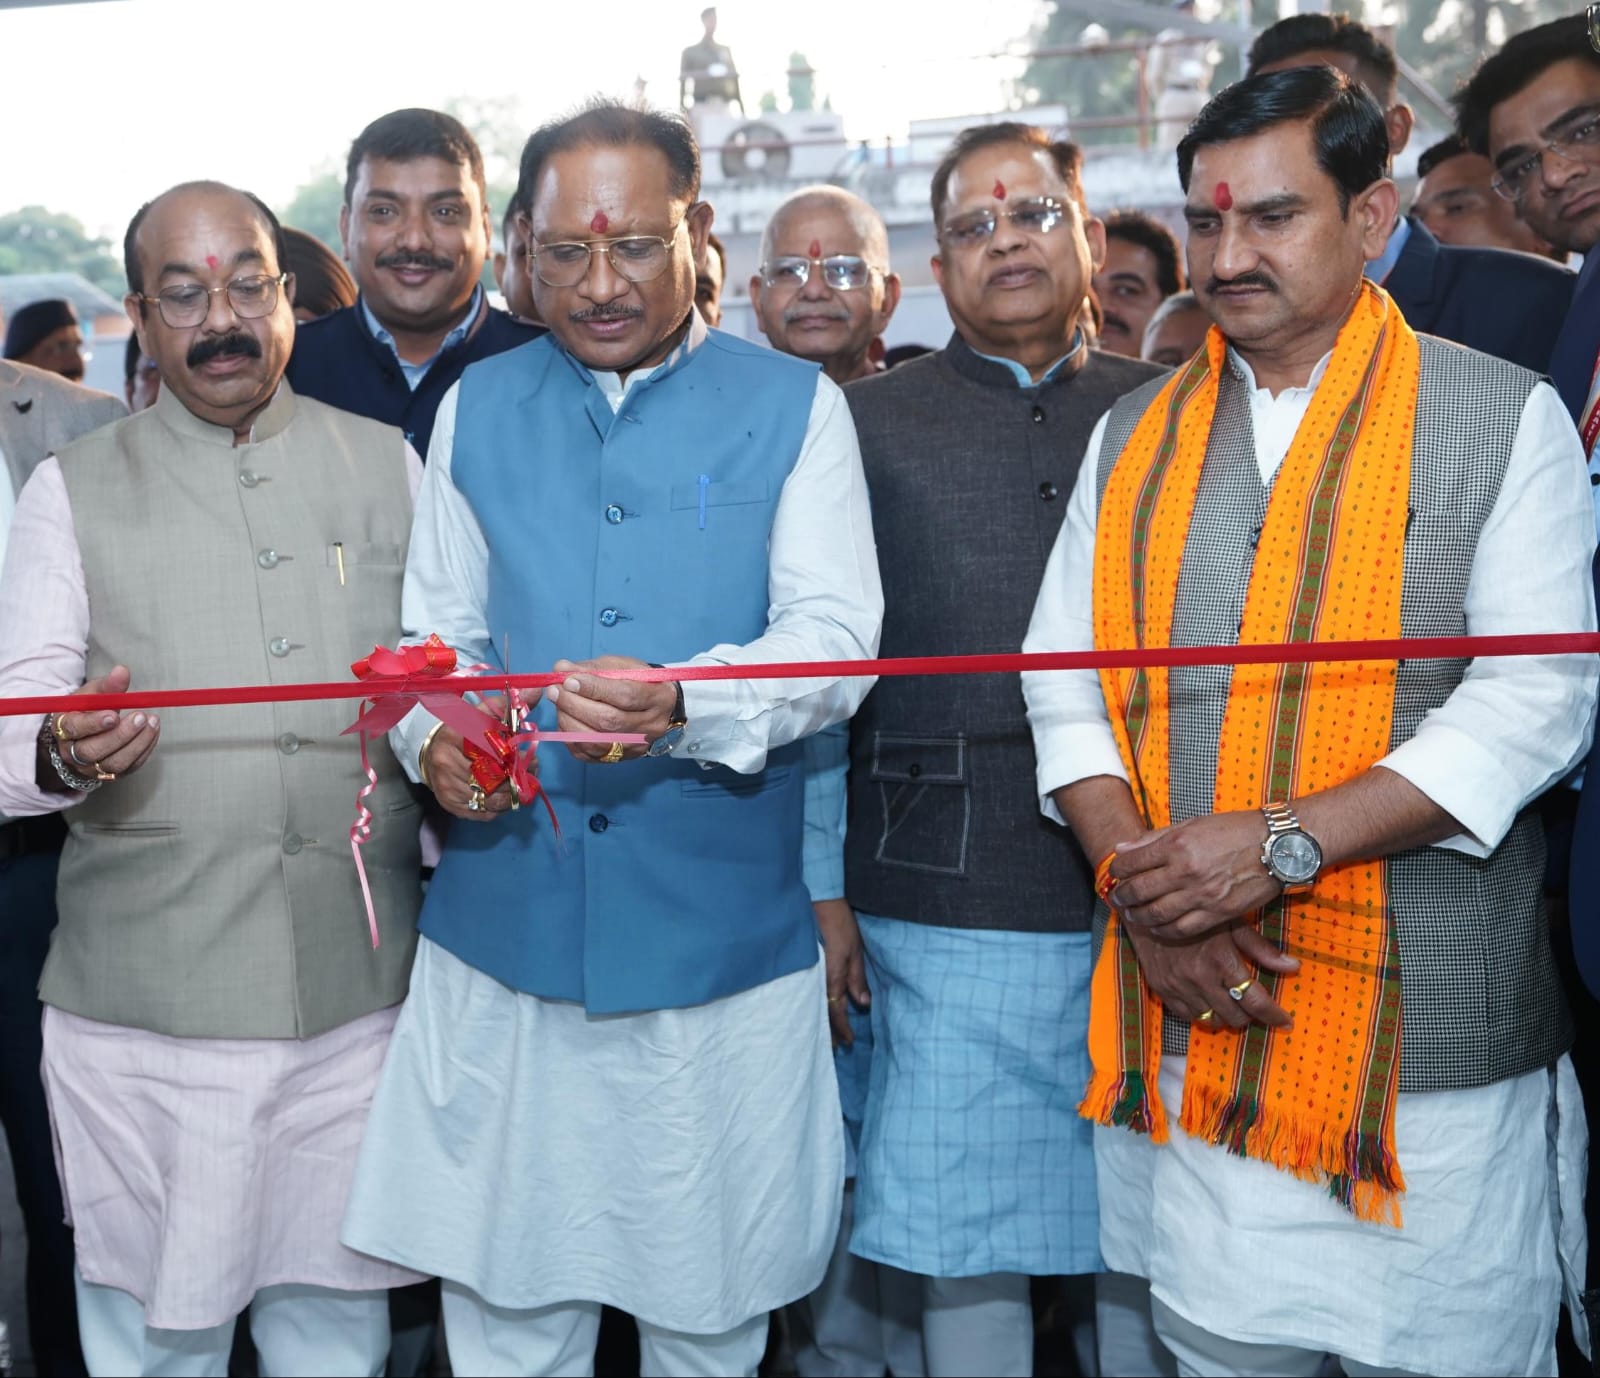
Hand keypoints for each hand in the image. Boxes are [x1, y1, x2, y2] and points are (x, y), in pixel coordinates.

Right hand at [43, 665, 159, 786]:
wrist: (81, 736)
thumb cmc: (86, 710)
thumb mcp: (91, 694)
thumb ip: (107, 685)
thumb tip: (122, 671)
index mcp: (62, 728)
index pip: (75, 729)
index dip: (94, 723)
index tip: (114, 714)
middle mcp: (73, 752)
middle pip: (93, 751)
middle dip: (120, 735)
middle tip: (140, 717)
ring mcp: (92, 767)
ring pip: (114, 763)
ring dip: (137, 743)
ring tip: (153, 722)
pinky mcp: (112, 774)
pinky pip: (130, 767)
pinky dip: (145, 749)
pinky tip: (153, 731)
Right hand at [422, 706, 517, 822]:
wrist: (432, 752)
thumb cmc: (464, 731)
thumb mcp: (484, 713)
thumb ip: (510, 705)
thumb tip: (537, 689)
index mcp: (455, 733)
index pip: (493, 749)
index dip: (516, 756)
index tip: (527, 757)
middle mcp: (446, 760)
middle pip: (493, 776)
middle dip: (517, 778)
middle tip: (528, 775)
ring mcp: (446, 784)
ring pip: (489, 798)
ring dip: (510, 796)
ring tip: (519, 787)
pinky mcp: (448, 803)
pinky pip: (481, 812)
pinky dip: (497, 808)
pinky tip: (501, 798)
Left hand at [544, 656, 676, 762]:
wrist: (656, 710)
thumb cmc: (637, 683)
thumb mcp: (621, 667)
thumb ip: (592, 668)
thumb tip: (561, 668)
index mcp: (658, 697)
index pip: (625, 695)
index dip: (594, 689)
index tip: (568, 680)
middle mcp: (651, 726)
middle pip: (609, 720)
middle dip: (575, 705)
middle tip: (554, 691)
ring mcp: (637, 746)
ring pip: (597, 741)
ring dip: (569, 722)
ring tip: (557, 705)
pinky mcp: (621, 759)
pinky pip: (590, 755)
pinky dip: (571, 738)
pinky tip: (565, 722)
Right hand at [814, 898, 869, 1047]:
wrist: (818, 903)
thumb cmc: (839, 924)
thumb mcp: (855, 951)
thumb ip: (857, 978)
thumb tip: (863, 1003)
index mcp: (832, 978)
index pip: (836, 1012)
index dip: (842, 1029)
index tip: (849, 1042)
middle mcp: (818, 980)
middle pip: (822, 1013)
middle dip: (829, 1032)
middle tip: (835, 1049)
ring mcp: (809, 974)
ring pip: (814, 1005)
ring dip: (820, 1022)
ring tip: (826, 1036)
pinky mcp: (806, 967)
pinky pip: (809, 993)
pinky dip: (815, 1006)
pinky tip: (816, 1010)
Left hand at [1110, 809, 1281, 939]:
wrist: (1277, 846)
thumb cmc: (1234, 831)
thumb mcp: (1192, 825)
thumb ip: (1154, 839)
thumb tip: (1121, 849)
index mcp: (1177, 844)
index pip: (1132, 862)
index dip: (1117, 871)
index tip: (1114, 875)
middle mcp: (1185, 870)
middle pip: (1139, 891)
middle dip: (1122, 897)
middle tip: (1116, 899)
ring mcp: (1202, 894)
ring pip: (1156, 914)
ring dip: (1138, 917)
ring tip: (1132, 915)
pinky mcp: (1218, 913)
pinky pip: (1182, 929)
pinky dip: (1163, 931)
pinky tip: (1157, 927)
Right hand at [1124, 920, 1298, 1029]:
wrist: (1149, 906)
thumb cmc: (1195, 910)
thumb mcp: (1232, 923)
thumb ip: (1262, 948)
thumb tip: (1293, 967)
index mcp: (1222, 960)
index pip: (1255, 1001)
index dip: (1274, 1016)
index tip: (1284, 1022)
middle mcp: (1200, 978)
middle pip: (1235, 1016)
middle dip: (1250, 1015)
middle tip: (1253, 1004)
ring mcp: (1179, 986)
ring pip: (1212, 1020)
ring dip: (1225, 1015)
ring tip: (1230, 1002)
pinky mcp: (1161, 989)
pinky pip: (1188, 1016)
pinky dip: (1202, 1012)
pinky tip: (1207, 1000)